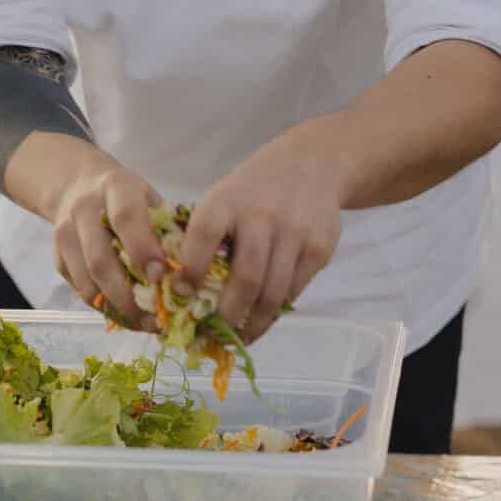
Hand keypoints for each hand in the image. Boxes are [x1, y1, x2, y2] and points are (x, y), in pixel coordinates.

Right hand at [49, 158, 166, 329]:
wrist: (78, 185)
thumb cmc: (127, 197)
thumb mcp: (150, 198)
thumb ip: (167, 228)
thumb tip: (189, 269)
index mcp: (116, 187)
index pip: (126, 218)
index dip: (142, 249)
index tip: (160, 276)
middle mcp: (84, 208)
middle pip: (100, 258)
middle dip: (127, 294)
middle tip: (153, 316)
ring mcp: (65, 231)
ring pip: (86, 279)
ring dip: (115, 307)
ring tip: (143, 323)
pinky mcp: (57, 253)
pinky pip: (78, 287)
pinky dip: (102, 306)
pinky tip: (126, 314)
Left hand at [179, 130, 343, 343]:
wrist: (313, 163)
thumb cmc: (254, 190)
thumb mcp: (224, 197)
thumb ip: (206, 235)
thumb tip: (183, 291)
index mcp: (227, 200)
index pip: (203, 236)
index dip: (190, 269)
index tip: (180, 295)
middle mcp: (262, 216)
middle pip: (245, 277)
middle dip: (227, 315)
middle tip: (212, 335)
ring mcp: (295, 233)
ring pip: (273, 292)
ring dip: (253, 322)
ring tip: (238, 337)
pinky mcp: (320, 248)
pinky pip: (295, 290)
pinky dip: (276, 311)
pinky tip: (262, 319)